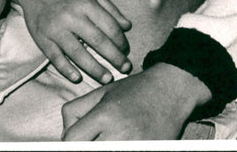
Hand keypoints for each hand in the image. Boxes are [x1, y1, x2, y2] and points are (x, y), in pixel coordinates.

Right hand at [14, 0, 131, 83]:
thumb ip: (109, 8)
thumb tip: (128, 26)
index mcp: (86, 4)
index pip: (109, 26)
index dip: (121, 41)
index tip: (126, 50)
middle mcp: (72, 17)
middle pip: (97, 41)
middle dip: (114, 57)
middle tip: (126, 69)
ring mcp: (56, 29)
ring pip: (78, 53)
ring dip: (94, 68)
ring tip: (107, 78)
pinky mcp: (42, 38)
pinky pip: (55, 57)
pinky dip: (66, 69)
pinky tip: (78, 78)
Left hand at [61, 64, 210, 140]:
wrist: (172, 90)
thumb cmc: (135, 90)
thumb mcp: (102, 92)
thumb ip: (76, 111)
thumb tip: (64, 136)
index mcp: (105, 115)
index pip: (71, 141)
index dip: (69, 141)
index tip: (77, 137)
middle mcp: (119, 134)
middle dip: (86, 146)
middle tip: (95, 137)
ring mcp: (135, 147)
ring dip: (103, 148)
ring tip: (109, 138)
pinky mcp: (148, 151)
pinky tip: (121, 142)